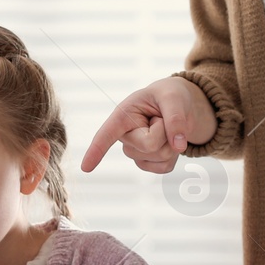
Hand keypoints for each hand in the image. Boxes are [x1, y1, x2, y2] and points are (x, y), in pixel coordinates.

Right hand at [79, 76, 216, 173]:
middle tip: (163, 116)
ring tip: (166, 126)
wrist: (178, 105)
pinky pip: (165, 167)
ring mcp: (136, 151)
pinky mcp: (147, 163)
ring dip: (172, 142)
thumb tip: (178, 147)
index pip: (106, 135)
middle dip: (166, 131)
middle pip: (150, 145)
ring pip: (160, 157)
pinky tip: (170, 141)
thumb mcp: (173, 97)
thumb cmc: (169, 95)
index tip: (85, 168)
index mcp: (123, 115)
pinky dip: (175, 155)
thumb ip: (175, 119)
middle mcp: (125, 136)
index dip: (96, 151)